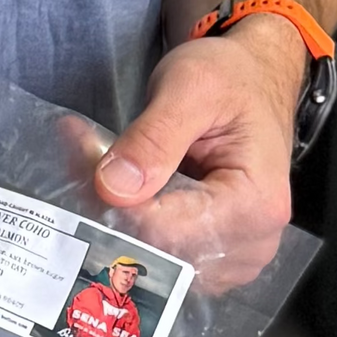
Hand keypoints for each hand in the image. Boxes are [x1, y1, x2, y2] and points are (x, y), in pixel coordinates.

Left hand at [82, 18, 305, 291]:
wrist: (257, 80)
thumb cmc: (232, 78)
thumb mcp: (191, 88)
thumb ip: (154, 137)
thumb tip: (112, 189)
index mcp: (256, 204)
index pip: (166, 229)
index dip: (114, 199)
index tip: (80, 148)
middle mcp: (252, 243)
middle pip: (157, 249)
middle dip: (106, 204)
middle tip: (78, 149)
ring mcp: (235, 256)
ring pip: (153, 258)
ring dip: (112, 212)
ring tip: (92, 159)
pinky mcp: (216, 254)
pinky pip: (162, 254)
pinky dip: (130, 219)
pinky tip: (114, 180)